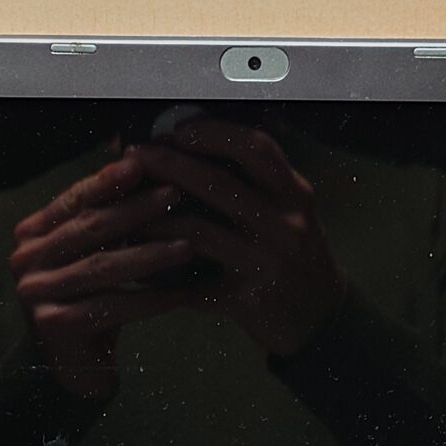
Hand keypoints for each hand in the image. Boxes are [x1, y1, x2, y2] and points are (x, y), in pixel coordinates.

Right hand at [9, 153, 194, 400]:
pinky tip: (181, 295)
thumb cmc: (89, 301)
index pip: (75, 200)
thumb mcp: (91, 253)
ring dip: (150, 254)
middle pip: (90, 228)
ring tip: (188, 245)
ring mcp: (36, 294)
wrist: (73, 368)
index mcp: (30, 234)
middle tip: (176, 195)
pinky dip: (150, 300)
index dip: (110, 180)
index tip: (145, 163)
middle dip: (137, 210)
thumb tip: (139, 161)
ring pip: (104, 267)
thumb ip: (103, 217)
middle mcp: (25, 261)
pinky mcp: (55, 325)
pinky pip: (113, 307)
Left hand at [128, 118, 342, 357]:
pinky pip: (193, 283)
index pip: (256, 148)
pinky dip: (162, 273)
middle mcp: (285, 224)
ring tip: (126, 209)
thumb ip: (257, 181)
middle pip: (219, 183)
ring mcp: (266, 264)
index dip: (213, 133)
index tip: (177, 129)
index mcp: (295, 193)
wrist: (318, 316)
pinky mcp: (247, 300)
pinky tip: (138, 264)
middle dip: (169, 164)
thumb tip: (197, 142)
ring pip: (198, 232)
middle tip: (135, 156)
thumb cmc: (293, 254)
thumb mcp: (290, 209)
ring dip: (155, 218)